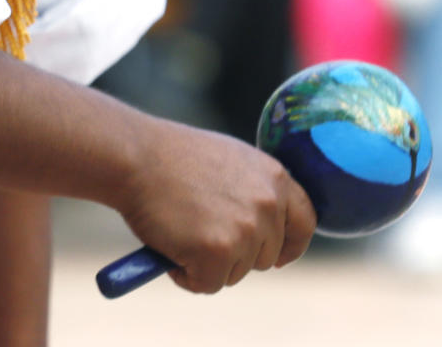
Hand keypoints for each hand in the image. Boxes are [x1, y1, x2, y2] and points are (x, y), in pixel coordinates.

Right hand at [115, 120, 314, 293]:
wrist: (137, 156)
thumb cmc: (172, 158)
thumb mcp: (231, 163)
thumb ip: (254, 191)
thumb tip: (260, 230)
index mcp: (275, 177)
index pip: (305, 222)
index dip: (291, 245)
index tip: (278, 258)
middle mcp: (268, 204)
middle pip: (265, 256)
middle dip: (235, 255)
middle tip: (200, 234)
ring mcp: (246, 229)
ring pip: (235, 272)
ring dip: (207, 264)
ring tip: (181, 230)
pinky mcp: (218, 252)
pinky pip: (206, 284)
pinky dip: (185, 275)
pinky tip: (171, 244)